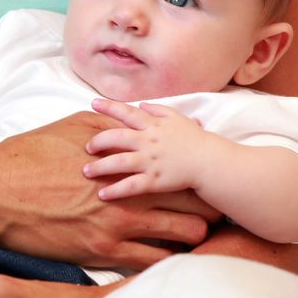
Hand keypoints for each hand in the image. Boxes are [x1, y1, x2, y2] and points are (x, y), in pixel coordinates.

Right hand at [0, 111, 220, 269]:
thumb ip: (113, 123)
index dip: (203, 180)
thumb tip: (138, 118)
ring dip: (190, 238)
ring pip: (183, 238)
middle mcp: (131, 195)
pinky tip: (160, 257)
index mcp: (128, 162)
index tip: (204, 183)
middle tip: (208, 214)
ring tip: (186, 238)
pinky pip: (151, 265)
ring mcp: (118, 226)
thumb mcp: (73, 125)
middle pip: (196, 207)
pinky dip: (163, 262)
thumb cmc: (29, 155)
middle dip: (207, 211)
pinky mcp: (100, 253)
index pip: (187, 173)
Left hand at [84, 99, 212, 199]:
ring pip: (119, 162)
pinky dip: (115, 190)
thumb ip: (159, 110)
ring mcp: (150, 161)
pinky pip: (131, 186)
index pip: (128, 112)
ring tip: (86, 171)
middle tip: (87, 147)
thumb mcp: (178, 119)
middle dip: (98, 141)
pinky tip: (102, 194)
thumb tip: (141, 105)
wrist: (210, 162)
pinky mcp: (154, 180)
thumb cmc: (195, 140)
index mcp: (153, 125)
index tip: (93, 102)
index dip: (109, 106)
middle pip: (116, 137)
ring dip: (100, 167)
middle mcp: (148, 141)